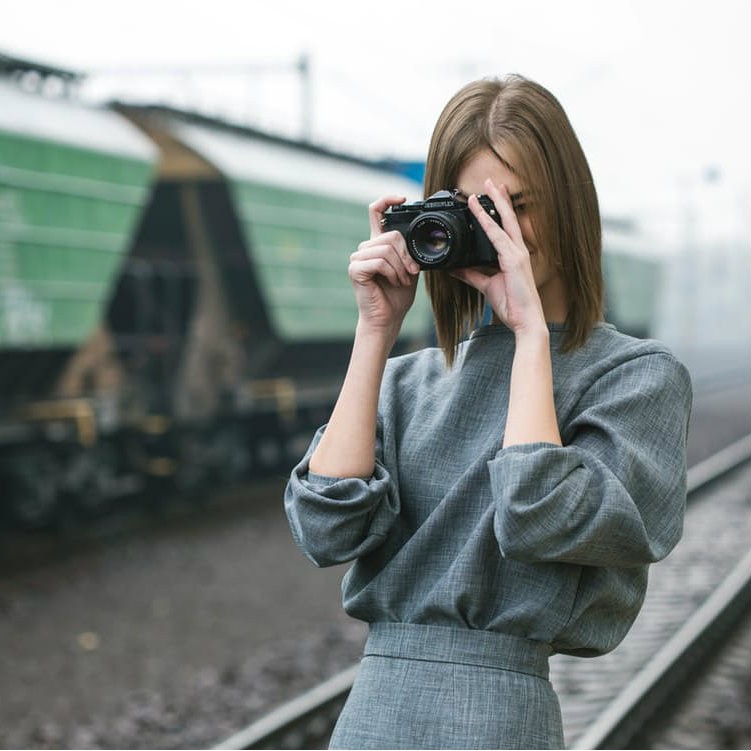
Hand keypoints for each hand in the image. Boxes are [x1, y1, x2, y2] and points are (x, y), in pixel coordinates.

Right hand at [349, 195, 420, 340]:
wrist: (388, 317)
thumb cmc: (397, 295)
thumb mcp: (409, 267)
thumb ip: (409, 250)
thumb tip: (417, 236)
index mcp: (377, 244)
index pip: (376, 212)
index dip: (387, 200)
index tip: (402, 198)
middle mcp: (365, 248)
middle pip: (390, 235)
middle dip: (406, 255)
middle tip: (411, 272)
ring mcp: (357, 258)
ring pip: (386, 249)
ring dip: (401, 267)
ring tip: (402, 280)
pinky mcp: (355, 269)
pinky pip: (380, 261)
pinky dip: (392, 272)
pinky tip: (393, 282)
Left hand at [450, 178, 545, 336]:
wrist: (525, 319)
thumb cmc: (512, 304)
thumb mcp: (486, 285)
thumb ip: (471, 275)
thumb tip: (455, 268)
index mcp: (513, 255)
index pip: (505, 227)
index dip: (498, 211)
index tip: (491, 196)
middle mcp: (518, 251)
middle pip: (509, 218)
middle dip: (500, 199)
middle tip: (492, 181)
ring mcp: (518, 254)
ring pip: (505, 222)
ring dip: (495, 203)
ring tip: (487, 186)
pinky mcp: (514, 260)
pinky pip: (497, 237)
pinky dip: (487, 223)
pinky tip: (479, 212)